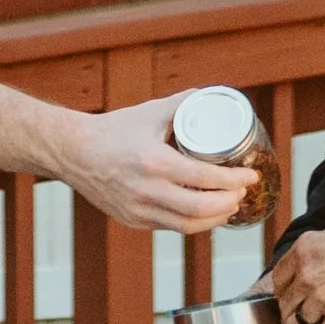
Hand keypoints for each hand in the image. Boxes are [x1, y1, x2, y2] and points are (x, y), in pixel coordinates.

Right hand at [64, 97, 246, 234]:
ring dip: (215, 218)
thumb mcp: (150, 112)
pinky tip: (205, 214)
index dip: (234, 180)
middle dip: (229, 202)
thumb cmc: (113, 129)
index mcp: (153, 162)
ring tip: (230, 205)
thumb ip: (184, 103)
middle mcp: (145, 190)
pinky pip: (171, 227)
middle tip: (241, 191)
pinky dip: (194, 222)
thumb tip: (215, 96)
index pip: (205, 178)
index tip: (250, 175)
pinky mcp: (133, 221)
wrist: (74, 152)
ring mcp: (138, 210)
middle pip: (201, 208)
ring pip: (188, 225)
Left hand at [266, 214, 324, 323]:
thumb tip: (305, 265)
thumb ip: (311, 252)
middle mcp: (307, 277)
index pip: (278, 279)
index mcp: (302, 252)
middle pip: (286, 304)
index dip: (280, 292)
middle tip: (289, 321)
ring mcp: (323, 298)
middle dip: (287, 315)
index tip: (284, 298)